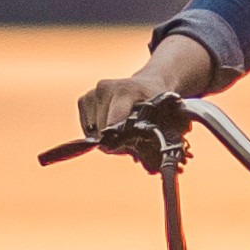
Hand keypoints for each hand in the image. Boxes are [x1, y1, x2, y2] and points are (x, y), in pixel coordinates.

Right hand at [77, 33, 207, 141]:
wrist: (147, 84)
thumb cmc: (158, 103)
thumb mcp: (165, 116)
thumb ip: (158, 136)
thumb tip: (152, 165)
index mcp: (125, 91)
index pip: (112, 123)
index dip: (119, 141)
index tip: (130, 145)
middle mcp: (105, 88)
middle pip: (102, 132)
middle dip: (116, 141)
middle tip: (132, 138)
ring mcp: (93, 92)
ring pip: (93, 132)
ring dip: (107, 138)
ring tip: (124, 130)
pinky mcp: (84, 99)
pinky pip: (87, 128)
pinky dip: (98, 133)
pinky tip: (113, 126)